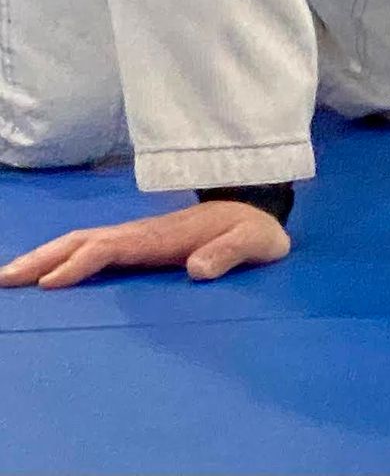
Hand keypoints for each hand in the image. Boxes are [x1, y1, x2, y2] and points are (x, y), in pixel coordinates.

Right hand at [0, 201, 290, 288]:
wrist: (258, 211)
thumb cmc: (255, 230)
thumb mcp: (255, 242)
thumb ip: (231, 253)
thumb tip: (197, 268)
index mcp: (163, 235)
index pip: (113, 246)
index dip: (82, 262)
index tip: (51, 283)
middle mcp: (142, 234)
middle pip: (84, 241)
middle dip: (45, 258)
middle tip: (7, 279)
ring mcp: (137, 237)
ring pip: (82, 243)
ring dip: (45, 257)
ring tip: (10, 277)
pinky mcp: (137, 245)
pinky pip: (92, 250)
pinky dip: (62, 259)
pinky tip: (43, 276)